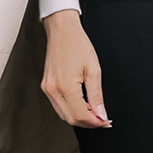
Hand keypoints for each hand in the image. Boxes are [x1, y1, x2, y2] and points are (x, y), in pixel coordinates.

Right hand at [40, 9, 110, 128]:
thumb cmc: (77, 45)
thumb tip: (101, 114)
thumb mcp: (93, 70)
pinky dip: (71, 109)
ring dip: (80, 117)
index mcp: (65, 86)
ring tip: (95, 112)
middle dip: (88, 122)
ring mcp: (47, 89)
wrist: (62, 30)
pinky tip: (83, 105)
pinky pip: (59, 106)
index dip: (95, 122)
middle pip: (71, 119)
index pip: (81, 115)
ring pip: (64, 115)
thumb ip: (97, 96)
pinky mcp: (46, 86)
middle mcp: (53, 90)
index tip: (106, 121)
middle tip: (103, 119)